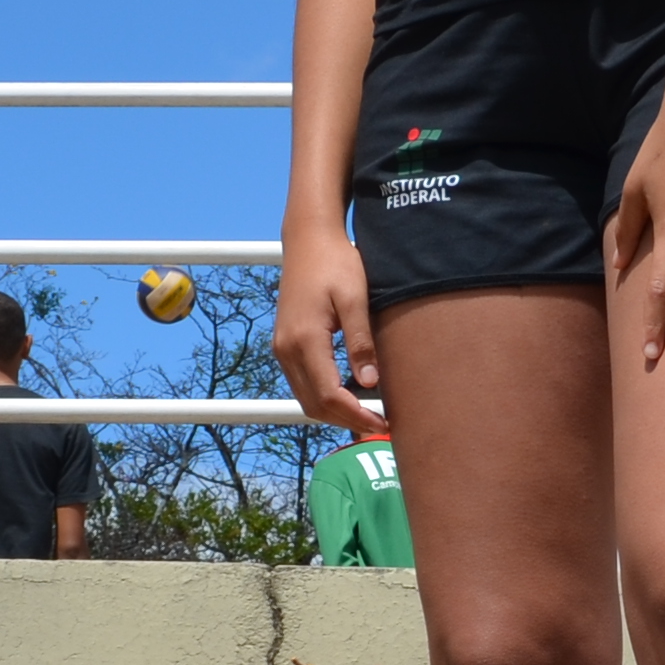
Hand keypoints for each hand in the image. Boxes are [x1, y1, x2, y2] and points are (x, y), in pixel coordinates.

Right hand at [273, 215, 387, 433]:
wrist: (308, 239)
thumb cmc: (336, 263)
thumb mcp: (355, 299)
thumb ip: (361, 342)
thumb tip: (370, 384)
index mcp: (304, 340)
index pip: (329, 395)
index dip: (356, 415)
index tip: (384, 423)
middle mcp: (286, 350)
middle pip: (314, 405)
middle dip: (346, 420)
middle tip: (381, 425)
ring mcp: (281, 348)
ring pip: (305, 398)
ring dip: (334, 413)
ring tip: (368, 415)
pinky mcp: (283, 345)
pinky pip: (302, 384)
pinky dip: (324, 397)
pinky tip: (349, 395)